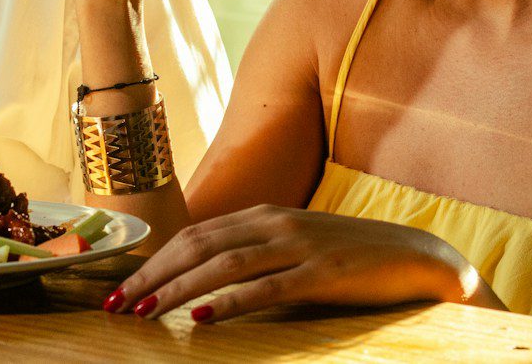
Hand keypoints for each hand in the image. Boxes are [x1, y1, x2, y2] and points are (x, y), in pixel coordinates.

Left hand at [102, 205, 499, 322]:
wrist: (415, 256)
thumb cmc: (349, 257)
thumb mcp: (294, 247)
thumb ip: (254, 256)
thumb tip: (200, 282)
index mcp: (263, 214)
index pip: (193, 234)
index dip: (152, 260)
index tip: (119, 288)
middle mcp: (274, 223)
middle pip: (197, 246)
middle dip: (151, 275)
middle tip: (116, 305)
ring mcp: (298, 245)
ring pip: (222, 265)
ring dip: (175, 289)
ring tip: (143, 312)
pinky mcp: (322, 273)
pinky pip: (265, 288)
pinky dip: (228, 302)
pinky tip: (200, 318)